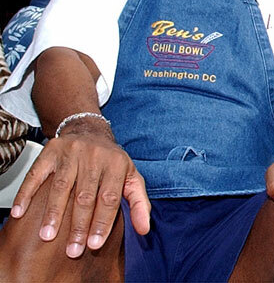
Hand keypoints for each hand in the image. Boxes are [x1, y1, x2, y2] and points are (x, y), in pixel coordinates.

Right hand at [11, 127, 149, 257]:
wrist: (90, 131)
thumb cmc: (111, 162)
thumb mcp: (131, 177)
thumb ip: (139, 203)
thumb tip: (145, 229)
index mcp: (116, 164)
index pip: (109, 198)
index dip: (102, 222)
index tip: (94, 245)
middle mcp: (95, 157)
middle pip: (85, 195)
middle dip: (79, 225)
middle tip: (73, 249)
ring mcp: (72, 153)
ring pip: (62, 186)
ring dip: (54, 213)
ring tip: (48, 236)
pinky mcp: (51, 151)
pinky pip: (37, 174)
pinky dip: (28, 193)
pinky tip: (21, 212)